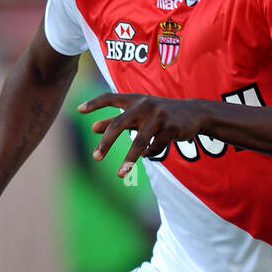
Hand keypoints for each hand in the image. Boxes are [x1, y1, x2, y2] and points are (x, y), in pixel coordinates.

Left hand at [78, 93, 206, 176]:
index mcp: (135, 100)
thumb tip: (93, 127)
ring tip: (119, 173)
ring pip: (139, 141)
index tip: (79, 110)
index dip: (95, 103)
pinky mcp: (172, 128)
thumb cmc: (159, 114)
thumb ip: (116, 120)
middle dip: (107, 142)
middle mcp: (145, 105)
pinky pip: (156, 146)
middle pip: (120, 123)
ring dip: (129, 159)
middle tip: (95, 157)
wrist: (193, 113)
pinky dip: (149, 154)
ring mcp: (159, 116)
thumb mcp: (138, 114)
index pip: (110, 97)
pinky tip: (147, 155)